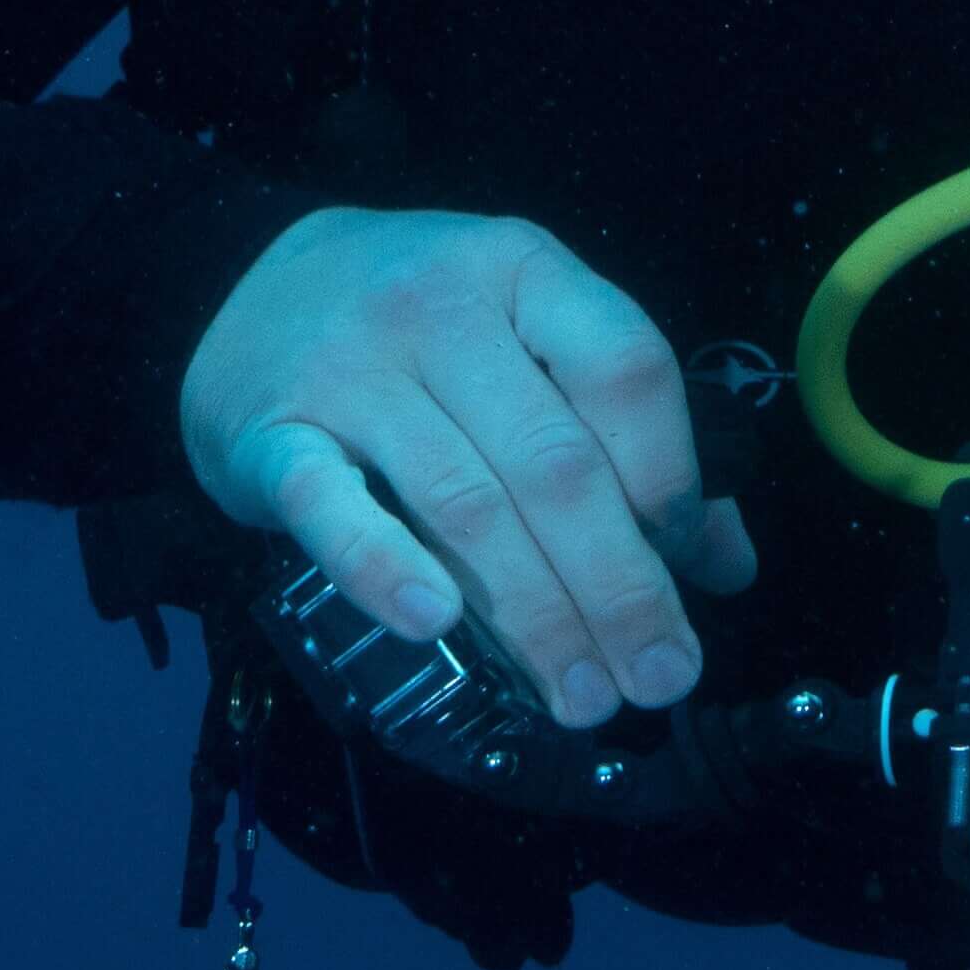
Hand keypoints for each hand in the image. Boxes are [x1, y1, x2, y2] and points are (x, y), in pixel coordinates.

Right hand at [182, 210, 755, 727]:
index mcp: (528, 272)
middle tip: (658, 680)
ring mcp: (351, 368)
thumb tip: (726, 565)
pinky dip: (383, 566)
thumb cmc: (422, 332)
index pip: (628, 369)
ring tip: (581, 697)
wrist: (244, 287)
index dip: (673, 481)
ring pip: (464, 502)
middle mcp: (443, 308)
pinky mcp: (268, 433)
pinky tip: (434, 624)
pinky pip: (331, 506)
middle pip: (554, 460)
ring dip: (534, 614)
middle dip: (619, 586)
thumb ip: (627, 440)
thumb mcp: (531, 345)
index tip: (691, 575)